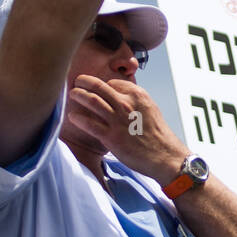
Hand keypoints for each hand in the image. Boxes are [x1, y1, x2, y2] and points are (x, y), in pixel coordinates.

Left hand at [67, 75, 186, 184]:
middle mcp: (126, 104)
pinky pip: (89, 124)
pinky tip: (72, 116)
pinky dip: (78, 118)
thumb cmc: (157, 134)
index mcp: (137, 95)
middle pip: (99, 86)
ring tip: (72, 94)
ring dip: (78, 95)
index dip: (101, 84)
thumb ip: (134, 100)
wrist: (165, 156)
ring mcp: (118, 120)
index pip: (112, 83)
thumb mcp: (149, 108)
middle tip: (76, 81)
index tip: (93, 86)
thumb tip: (118, 95)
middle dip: (84, 81)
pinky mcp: (111, 137)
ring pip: (92, 101)